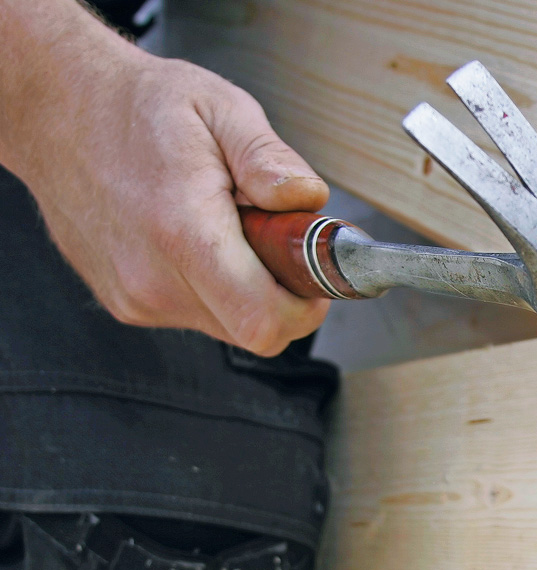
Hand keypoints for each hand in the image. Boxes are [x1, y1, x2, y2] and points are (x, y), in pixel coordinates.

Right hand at [0, 2, 329, 355]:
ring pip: (226, 325)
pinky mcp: (126, 302)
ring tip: (232, 231)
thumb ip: (269, 159)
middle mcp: (153, 278)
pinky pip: (194, 314)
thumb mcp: (221, 108)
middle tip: (277, 242)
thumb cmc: (139, 107)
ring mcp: (135, 296)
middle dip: (282, 295)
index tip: (313, 274)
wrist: (59, 111)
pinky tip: (198, 240)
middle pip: (253, 330)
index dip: (305, 307)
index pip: (263, 320)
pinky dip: (213, 287)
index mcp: (184, 231)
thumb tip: (307, 200)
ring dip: (247, 290)